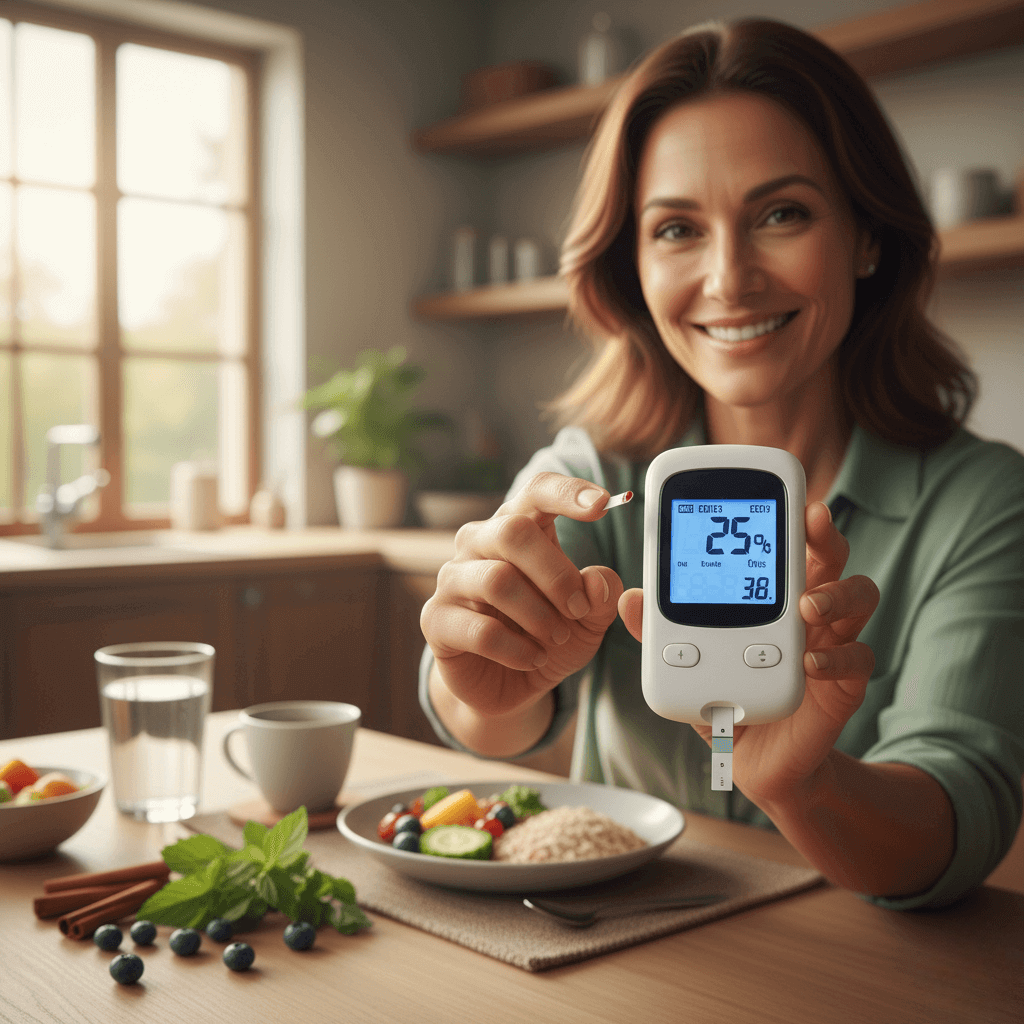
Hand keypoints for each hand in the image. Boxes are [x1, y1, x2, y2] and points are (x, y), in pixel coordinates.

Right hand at [420, 472, 623, 719]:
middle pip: (512, 532)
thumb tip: (597, 581)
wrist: (509, 684)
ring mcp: (452, 579)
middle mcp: (479, 543)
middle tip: (579, 609)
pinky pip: (480, 630)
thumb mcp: (589, 618)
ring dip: (539, 615)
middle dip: (556, 574)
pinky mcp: (436, 619)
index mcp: (518, 527)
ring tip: (557, 637)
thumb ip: (601, 595)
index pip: (536, 492)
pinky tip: (534, 659)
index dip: (567, 492)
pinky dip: (518, 649)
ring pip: (497, 579)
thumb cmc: (548, 635)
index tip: (603, 504)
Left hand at [617, 501, 878, 809]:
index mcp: (771, 591)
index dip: (782, 515)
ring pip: (859, 596)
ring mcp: (830, 640)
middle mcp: (807, 607)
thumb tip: (629, 597)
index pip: (782, 542)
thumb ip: (660, 630)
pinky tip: (811, 660)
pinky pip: (858, 659)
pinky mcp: (844, 682)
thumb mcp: (686, 661)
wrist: (752, 760)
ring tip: (806, 603)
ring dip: (836, 593)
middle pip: (830, 555)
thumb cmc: (724, 696)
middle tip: (812, 518)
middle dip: (822, 532)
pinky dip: (837, 657)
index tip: (769, 492)